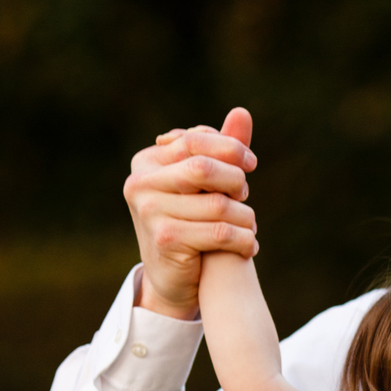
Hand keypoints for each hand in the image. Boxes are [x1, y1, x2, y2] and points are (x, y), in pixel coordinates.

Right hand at [124, 107, 258, 317]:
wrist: (174, 279)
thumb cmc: (193, 223)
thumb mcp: (205, 184)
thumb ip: (222, 149)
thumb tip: (242, 112)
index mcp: (147, 161)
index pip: (194, 139)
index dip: (230, 148)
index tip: (250, 163)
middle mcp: (141, 183)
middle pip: (205, 168)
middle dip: (236, 180)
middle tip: (244, 196)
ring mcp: (150, 211)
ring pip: (220, 204)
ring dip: (246, 218)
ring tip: (248, 228)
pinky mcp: (166, 239)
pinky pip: (222, 232)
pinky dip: (245, 240)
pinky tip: (248, 247)